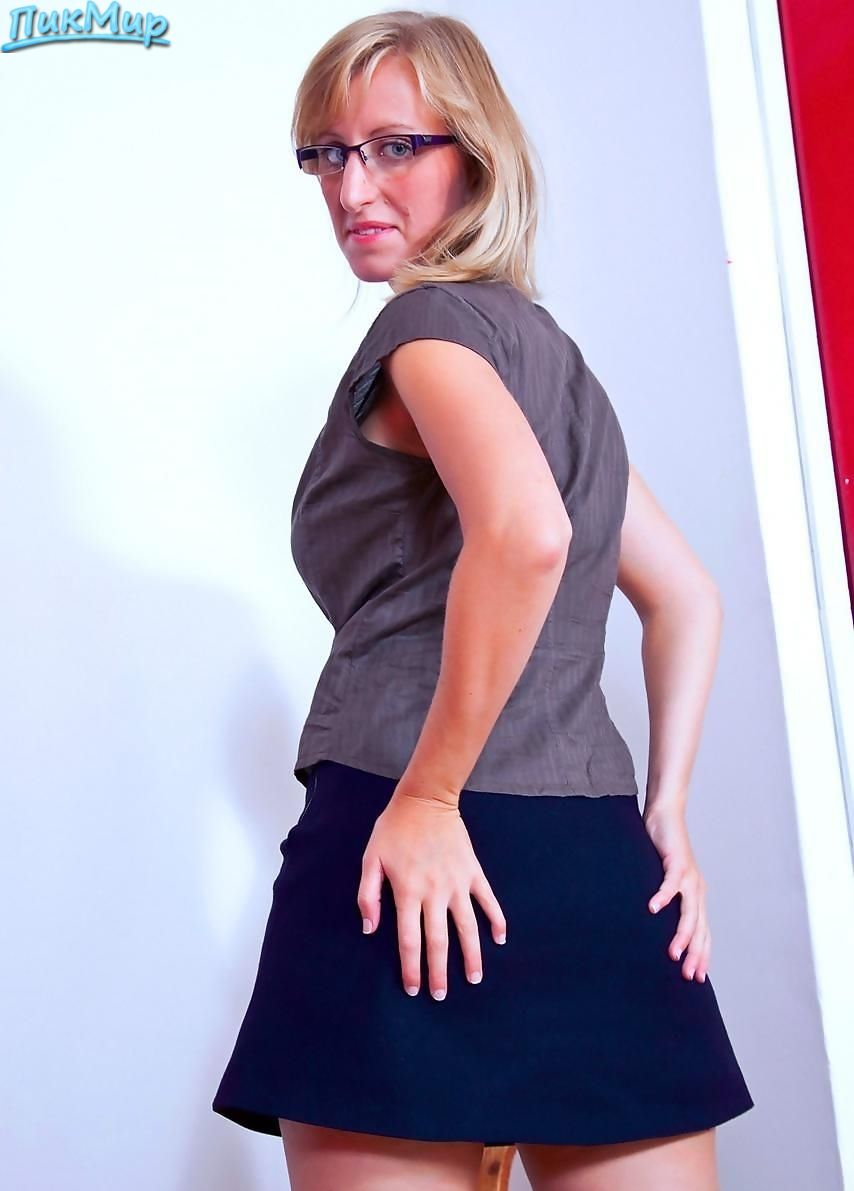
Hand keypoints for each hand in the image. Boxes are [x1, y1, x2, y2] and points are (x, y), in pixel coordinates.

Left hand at [357, 789, 506, 999]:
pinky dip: (496, 919)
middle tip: (441, 997)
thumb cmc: (393, 830)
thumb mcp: (371, 859)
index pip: (410, 940)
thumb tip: (370, 929)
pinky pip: (488, 900)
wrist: (425, 799)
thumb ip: (368, 895)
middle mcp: (435, 892)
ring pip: (467, 927)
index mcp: (408, 891)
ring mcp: (458, 883)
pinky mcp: (473, 872)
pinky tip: (500, 938)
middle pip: (439, 940)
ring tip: (475, 979)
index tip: (414, 989)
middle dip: (440, 971)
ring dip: (472, 955)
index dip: (411, 967)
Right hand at [643, 806, 710, 982]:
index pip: (703, 931)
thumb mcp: (665, 879)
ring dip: (683, 934)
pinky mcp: (676, 862)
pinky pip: (671, 884)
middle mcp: (696, 889)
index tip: (696, 977)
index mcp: (696, 896)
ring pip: (690, 911)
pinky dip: (663, 897)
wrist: (666, 815)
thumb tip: (655, 920)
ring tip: (673, 952)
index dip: (701, 954)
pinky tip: (653, 909)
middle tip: (687, 975)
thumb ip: (666, 898)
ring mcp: (688, 876)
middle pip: (700, 928)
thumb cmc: (662, 849)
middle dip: (695, 953)